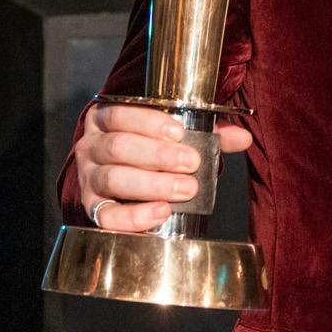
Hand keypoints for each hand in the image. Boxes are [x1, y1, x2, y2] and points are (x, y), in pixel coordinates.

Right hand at [69, 102, 251, 231]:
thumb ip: (206, 133)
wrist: (116, 176)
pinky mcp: (92, 208)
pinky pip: (106, 216)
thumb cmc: (147, 149)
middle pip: (118, 147)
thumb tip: (243, 137)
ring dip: (151, 185)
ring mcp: (88, 178)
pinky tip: (160, 213)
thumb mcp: (171, 135)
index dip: (148, 122)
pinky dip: (133, 217)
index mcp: (106, 118)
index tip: (179, 133)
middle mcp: (91, 146)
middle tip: (192, 164)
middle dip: (157, 156)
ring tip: (185, 189)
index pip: (121, 114)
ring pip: (113, 179)